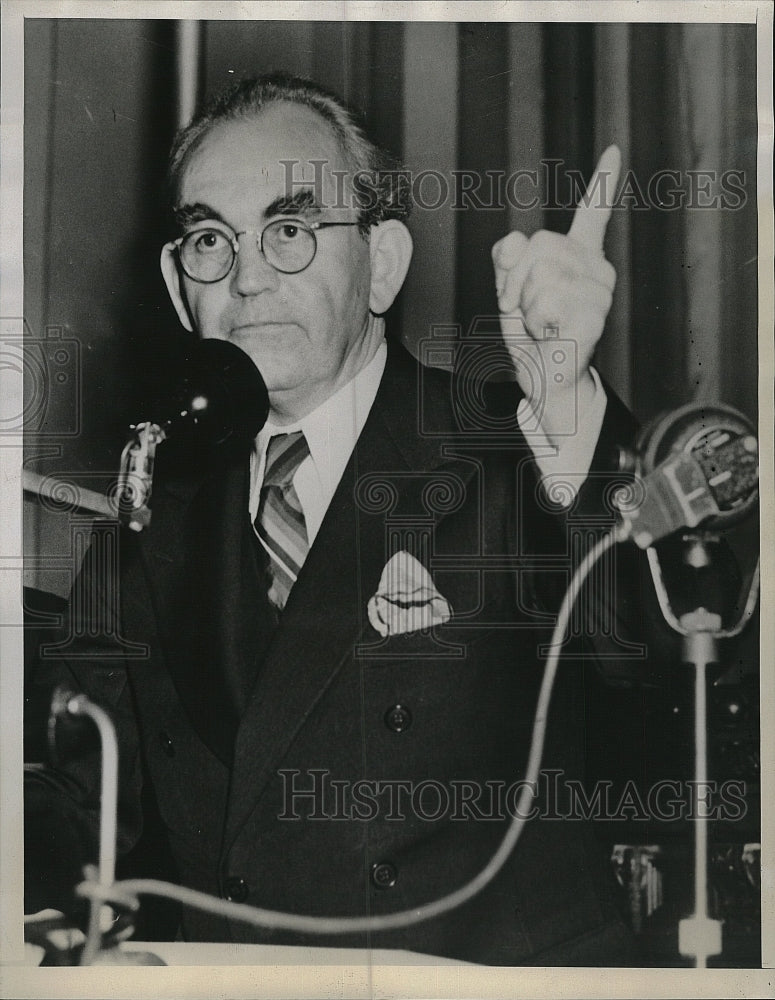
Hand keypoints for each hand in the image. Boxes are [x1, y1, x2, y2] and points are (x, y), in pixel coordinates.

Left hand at [492, 145, 620, 437]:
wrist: (545, 379)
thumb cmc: (531, 335)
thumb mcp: (510, 290)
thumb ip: (507, 259)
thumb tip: (515, 241)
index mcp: (578, 256)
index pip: (592, 213)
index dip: (603, 182)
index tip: (614, 150)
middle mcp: (596, 268)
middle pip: (539, 245)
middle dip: (515, 279)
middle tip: (524, 308)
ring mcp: (600, 292)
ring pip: (540, 274)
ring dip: (525, 304)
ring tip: (540, 323)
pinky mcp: (594, 316)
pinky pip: (545, 301)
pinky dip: (534, 321)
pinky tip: (551, 333)